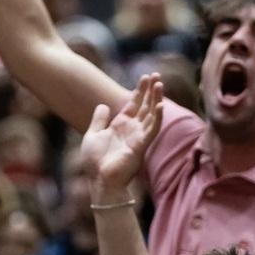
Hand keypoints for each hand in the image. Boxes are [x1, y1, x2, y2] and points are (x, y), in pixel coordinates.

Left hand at [78, 73, 162, 197]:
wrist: (99, 180)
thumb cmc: (95, 162)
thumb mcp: (93, 135)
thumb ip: (99, 120)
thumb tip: (102, 105)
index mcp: (121, 125)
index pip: (134, 104)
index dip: (140, 91)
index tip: (146, 77)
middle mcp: (132, 129)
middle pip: (145, 106)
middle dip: (151, 91)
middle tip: (156, 75)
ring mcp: (138, 137)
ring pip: (151, 114)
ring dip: (156, 99)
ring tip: (159, 85)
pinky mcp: (141, 146)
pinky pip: (152, 129)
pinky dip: (157, 117)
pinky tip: (161, 105)